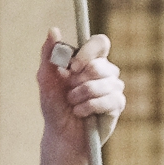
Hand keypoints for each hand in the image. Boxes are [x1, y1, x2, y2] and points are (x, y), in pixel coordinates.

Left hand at [38, 29, 124, 149]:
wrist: (61, 134)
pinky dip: (90, 107)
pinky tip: (81, 112)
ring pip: (104, 84)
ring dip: (82, 96)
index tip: (72, 67)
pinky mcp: (117, 104)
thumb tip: (54, 29)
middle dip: (79, 82)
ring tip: (73, 105)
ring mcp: (113, 87)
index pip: (100, 43)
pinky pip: (110, 100)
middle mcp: (105, 71)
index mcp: (90, 60)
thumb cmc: (54, 106)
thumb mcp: (46, 78)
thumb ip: (49, 54)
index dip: (88, 52)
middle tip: (69, 92)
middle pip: (101, 65)